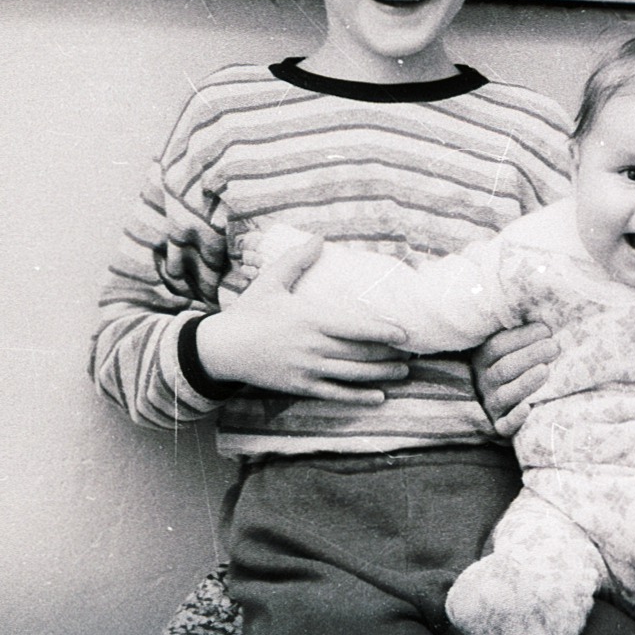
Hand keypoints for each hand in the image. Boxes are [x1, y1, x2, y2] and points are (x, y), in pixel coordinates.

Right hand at [195, 236, 412, 404]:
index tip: (406, 334)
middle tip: (414, 353)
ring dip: (382, 375)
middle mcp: (313, 346)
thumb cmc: (249, 312)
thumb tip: (319, 236)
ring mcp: (307, 369)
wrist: (220, 349)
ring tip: (403, 372)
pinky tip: (379, 397)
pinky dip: (359, 397)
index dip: (384, 332)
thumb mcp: (272, 282)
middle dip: (390, 354)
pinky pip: (335, 394)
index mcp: (311, 318)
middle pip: (361, 352)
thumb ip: (297, 260)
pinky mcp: (300, 387)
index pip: (357, 328)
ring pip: (353, 374)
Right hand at [470, 322, 557, 437]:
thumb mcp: (513, 348)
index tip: (546, 329)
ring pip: (505, 395)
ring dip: (525, 383)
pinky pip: (505, 426)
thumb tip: (545, 312)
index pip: (498, 346)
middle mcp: (485, 382)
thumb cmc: (520, 365)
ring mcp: (492, 405)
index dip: (521, 337)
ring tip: (546, 370)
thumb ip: (522, 334)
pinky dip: (516, 419)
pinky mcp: (500, 426)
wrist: (514, 403)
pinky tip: (528, 408)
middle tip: (554, 347)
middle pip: (504, 369)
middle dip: (530, 356)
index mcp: (484, 359)